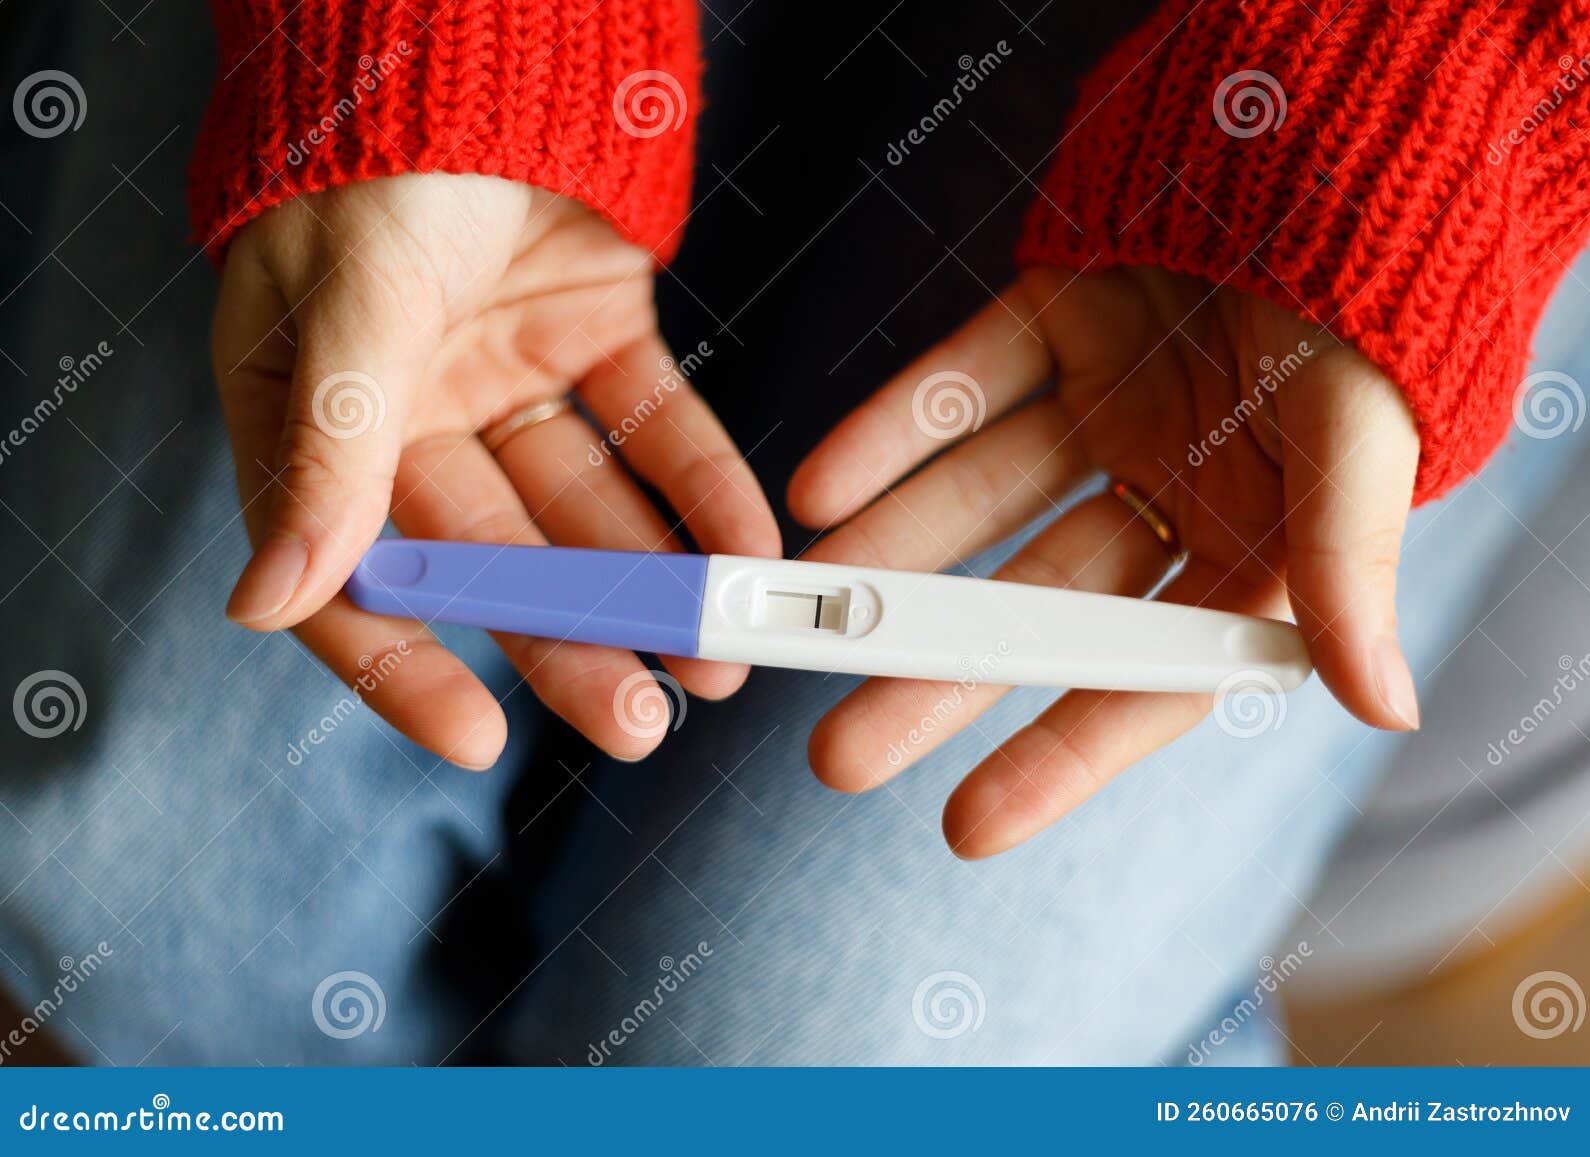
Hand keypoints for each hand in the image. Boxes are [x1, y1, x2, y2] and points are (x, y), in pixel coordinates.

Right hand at [212, 174, 778, 767]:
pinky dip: (704, 490)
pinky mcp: (598, 339)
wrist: (467, 37)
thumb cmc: (373, 154)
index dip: (407, 666)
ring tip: (719, 654)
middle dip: (571, 639)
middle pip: (495, 560)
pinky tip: (747, 551)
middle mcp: (412, 422)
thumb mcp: (347, 304)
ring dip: (655, 584)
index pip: (355, 579)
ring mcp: (509, 382)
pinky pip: (657, 431)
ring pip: (588, 511)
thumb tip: (267, 602)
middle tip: (639, 718)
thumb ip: (324, 452)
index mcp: (316, 426)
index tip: (477, 739)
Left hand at [789, 266, 1419, 857]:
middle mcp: (1167, 490)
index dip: (1059, 754)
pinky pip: (959, 386)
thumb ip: (1350, 569)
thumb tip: (1393, 712)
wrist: (1345, 152)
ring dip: (891, 554)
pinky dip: (890, 432)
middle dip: (937, 674)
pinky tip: (817, 489)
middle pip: (1034, 605)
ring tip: (804, 609)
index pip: (1141, 675)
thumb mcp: (1366, 444)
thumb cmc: (1376, 311)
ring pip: (980, 500)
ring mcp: (1105, 408)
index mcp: (1248, 546)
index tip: (963, 827)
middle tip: (839, 753)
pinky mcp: (1055, 322)